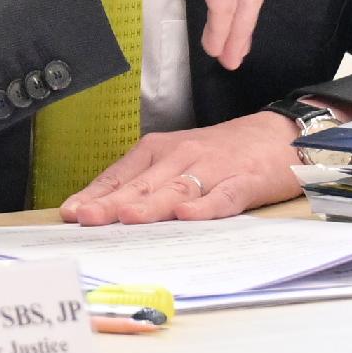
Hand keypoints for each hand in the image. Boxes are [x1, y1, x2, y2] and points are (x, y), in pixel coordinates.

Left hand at [60, 112, 302, 224]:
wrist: (280, 134)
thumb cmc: (223, 153)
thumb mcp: (179, 159)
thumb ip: (147, 183)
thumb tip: (106, 209)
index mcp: (161, 150)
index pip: (122, 174)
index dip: (96, 194)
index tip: (71, 213)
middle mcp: (183, 155)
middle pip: (143, 183)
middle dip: (112, 202)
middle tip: (86, 218)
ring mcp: (214, 168)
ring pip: (177, 188)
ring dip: (151, 203)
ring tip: (127, 216)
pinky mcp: (245, 181)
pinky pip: (224, 196)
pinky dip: (206, 206)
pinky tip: (188, 214)